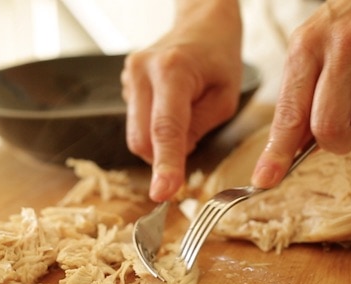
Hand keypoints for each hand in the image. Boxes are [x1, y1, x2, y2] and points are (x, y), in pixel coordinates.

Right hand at [121, 0, 242, 201]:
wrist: (201, 23)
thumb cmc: (219, 58)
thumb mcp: (225, 98)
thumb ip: (198, 129)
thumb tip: (174, 157)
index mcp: (173, 70)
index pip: (165, 129)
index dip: (165, 165)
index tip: (163, 194)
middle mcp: (142, 71)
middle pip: (141, 138)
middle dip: (161, 157)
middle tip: (188, 151)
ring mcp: (129, 76)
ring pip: (135, 134)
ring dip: (158, 142)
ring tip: (184, 117)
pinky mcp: (125, 83)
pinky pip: (135, 122)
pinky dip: (153, 129)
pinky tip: (171, 109)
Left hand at [252, 0, 350, 187]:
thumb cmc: (341, 30)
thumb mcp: (308, 51)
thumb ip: (299, 98)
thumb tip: (291, 150)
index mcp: (306, 48)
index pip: (289, 112)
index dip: (278, 152)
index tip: (266, 179)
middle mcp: (342, 49)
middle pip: (328, 127)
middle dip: (334, 141)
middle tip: (340, 131)